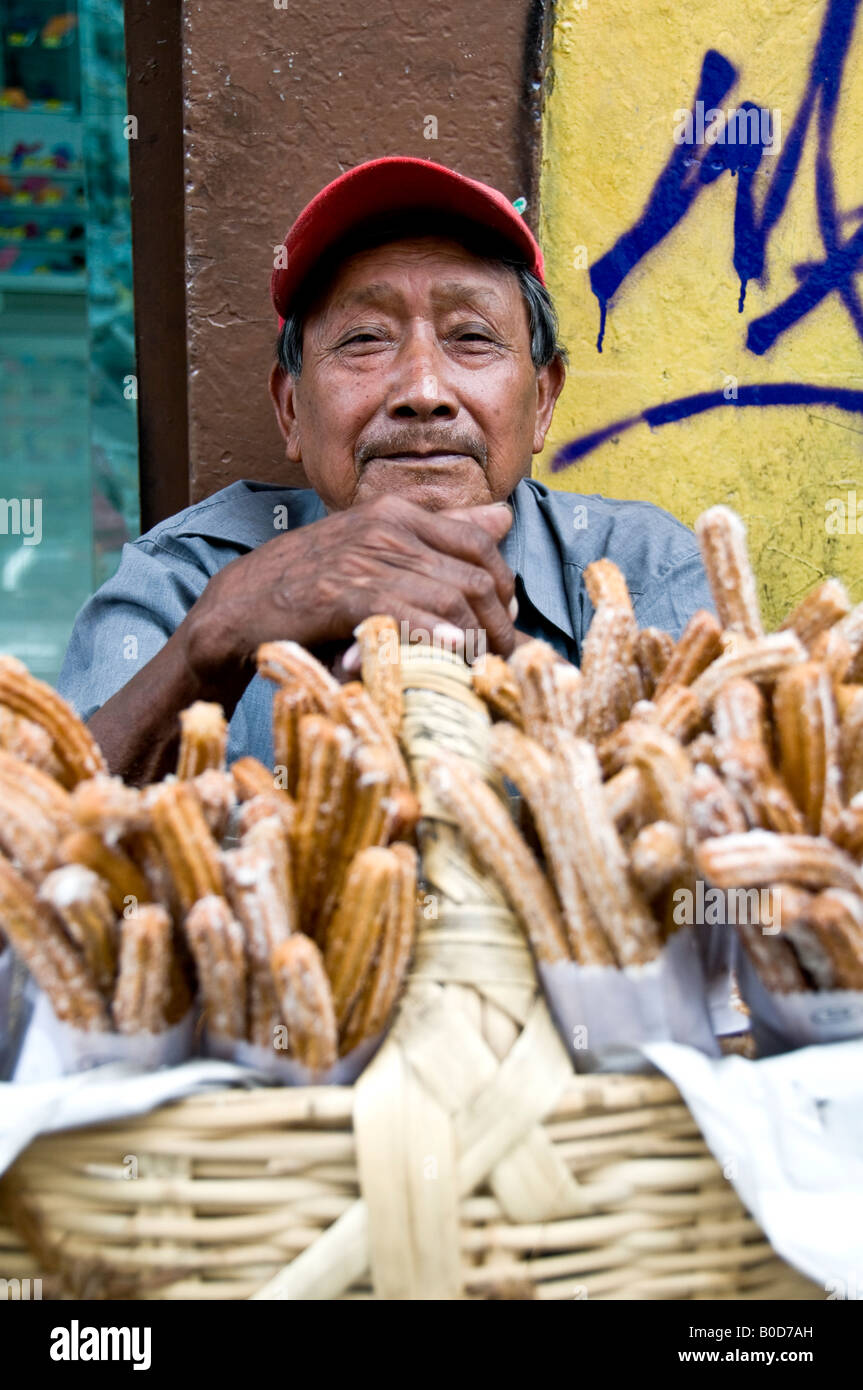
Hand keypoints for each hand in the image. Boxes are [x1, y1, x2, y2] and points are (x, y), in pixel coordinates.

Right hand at [180, 493, 516, 690]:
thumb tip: (504, 517)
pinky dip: (434, 635)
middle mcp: (386, 528)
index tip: (507, 624)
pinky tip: (452, 655)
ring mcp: (363, 558)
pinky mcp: (340, 593)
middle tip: (504, 661)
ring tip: (485, 671)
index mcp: (398, 513)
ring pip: (449, 598)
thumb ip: (441, 532)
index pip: (480, 544)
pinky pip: (404, 612)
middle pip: (474, 576)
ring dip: (477, 641)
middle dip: (499, 624)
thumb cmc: (312, 583)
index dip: (505, 588)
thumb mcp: (377, 548)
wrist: (239, 606)